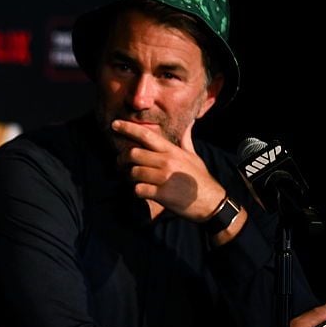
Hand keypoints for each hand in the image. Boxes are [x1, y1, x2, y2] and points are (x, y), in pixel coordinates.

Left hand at [111, 120, 225, 220]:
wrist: (211, 202)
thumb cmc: (200, 179)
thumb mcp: (194, 156)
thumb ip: (186, 140)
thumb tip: (189, 124)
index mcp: (172, 151)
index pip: (146, 136)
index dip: (128, 128)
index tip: (114, 124)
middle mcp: (167, 162)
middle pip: (133, 154)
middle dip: (122, 159)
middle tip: (120, 164)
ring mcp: (164, 178)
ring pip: (134, 172)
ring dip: (130, 177)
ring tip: (134, 179)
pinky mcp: (162, 194)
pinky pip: (139, 190)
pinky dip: (137, 191)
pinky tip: (143, 192)